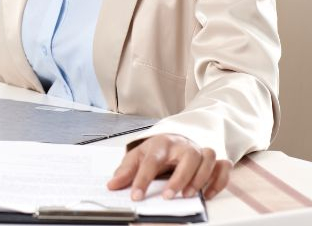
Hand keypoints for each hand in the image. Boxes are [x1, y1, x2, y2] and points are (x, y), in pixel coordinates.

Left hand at [107, 134, 231, 200]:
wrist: (174, 138)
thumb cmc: (157, 150)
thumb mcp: (138, 156)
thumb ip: (126, 171)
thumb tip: (112, 185)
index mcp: (161, 144)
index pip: (151, 160)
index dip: (142, 179)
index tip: (136, 196)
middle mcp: (183, 145)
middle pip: (188, 155)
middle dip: (179, 177)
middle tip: (168, 197)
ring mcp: (199, 151)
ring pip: (208, 158)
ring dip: (200, 178)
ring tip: (187, 195)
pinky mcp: (212, 160)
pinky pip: (223, 167)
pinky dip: (218, 181)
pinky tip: (207, 195)